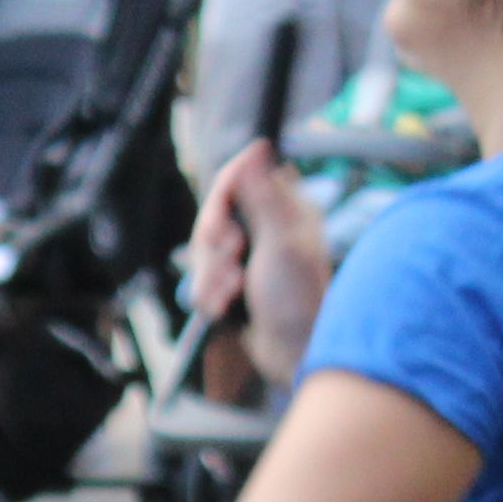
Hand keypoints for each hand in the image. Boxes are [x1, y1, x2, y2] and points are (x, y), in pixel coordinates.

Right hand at [188, 143, 334, 390]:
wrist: (294, 354)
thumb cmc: (299, 299)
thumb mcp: (282, 242)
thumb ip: (264, 196)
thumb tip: (258, 147)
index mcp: (286, 210)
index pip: (239, 178)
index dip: (224, 194)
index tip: (224, 222)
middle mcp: (265, 228)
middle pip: (213, 216)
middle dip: (213, 244)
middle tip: (233, 259)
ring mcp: (248, 257)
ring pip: (204, 251)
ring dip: (211, 275)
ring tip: (232, 291)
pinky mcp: (233, 283)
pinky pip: (202, 278)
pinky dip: (210, 294)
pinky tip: (226, 308)